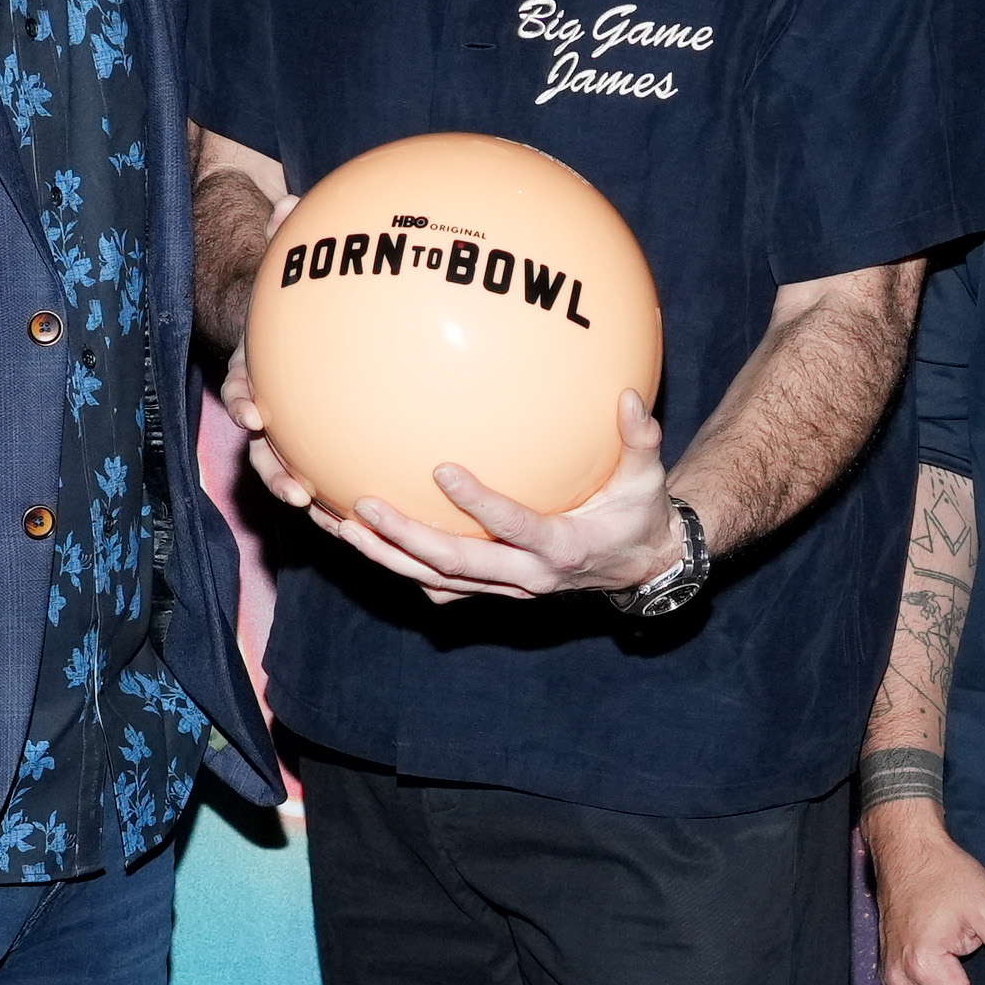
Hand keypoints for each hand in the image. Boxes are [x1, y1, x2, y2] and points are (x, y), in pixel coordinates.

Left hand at [287, 390, 675, 603]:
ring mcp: (505, 587)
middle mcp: (527, 576)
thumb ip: (639, 439)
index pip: (514, 526)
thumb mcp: (647, 479)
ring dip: (384, 555)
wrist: (638, 569)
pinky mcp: (490, 588)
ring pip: (434, 579)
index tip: (441, 470)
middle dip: (405, 538)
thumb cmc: (639, 514)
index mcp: (562, 547)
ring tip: (337, 524)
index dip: (479, 504)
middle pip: (455, 564)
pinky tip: (358, 537)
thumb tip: (628, 397)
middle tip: (362, 506)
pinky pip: (436, 581)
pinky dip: (397, 563)